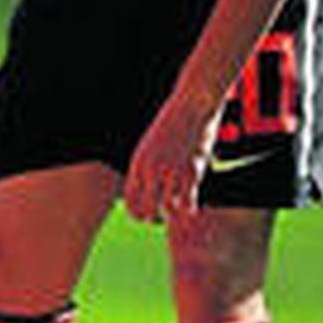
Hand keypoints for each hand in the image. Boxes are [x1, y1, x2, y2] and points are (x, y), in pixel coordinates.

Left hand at [124, 100, 220, 221]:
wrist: (192, 103)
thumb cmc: (173, 123)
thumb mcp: (151, 144)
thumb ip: (147, 164)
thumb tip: (147, 184)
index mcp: (138, 163)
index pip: (130, 200)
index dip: (137, 213)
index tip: (146, 216)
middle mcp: (151, 169)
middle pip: (147, 209)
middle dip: (154, 219)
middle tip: (163, 219)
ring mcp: (172, 170)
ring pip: (167, 208)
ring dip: (173, 216)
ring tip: (177, 214)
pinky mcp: (192, 170)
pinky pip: (188, 202)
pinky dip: (189, 209)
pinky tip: (192, 208)